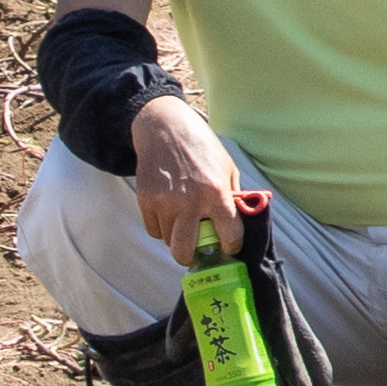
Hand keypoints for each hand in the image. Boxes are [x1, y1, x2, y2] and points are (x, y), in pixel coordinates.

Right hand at [124, 104, 254, 260]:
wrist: (166, 128)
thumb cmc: (202, 147)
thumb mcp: (227, 168)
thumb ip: (233, 196)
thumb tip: (240, 224)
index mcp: (216, 193)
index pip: (229, 235)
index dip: (232, 246)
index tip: (229, 246)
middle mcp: (190, 201)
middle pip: (185, 251)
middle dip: (191, 257)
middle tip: (196, 251)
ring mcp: (165, 202)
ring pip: (168, 241)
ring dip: (176, 238)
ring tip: (183, 223)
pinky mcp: (146, 199)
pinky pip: (153, 229)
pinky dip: (161, 227)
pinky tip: (169, 212)